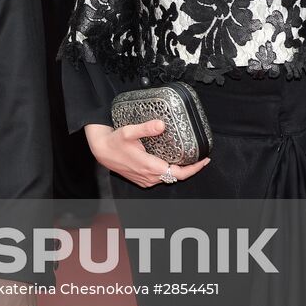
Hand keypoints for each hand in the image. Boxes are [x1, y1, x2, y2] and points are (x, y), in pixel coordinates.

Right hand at [84, 120, 210, 187]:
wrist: (102, 151)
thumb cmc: (114, 142)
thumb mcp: (129, 131)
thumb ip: (146, 128)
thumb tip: (161, 124)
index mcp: (150, 167)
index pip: (179, 173)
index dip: (194, 169)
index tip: (204, 160)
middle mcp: (150, 176)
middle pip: (176, 176)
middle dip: (189, 169)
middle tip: (199, 158)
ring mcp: (146, 180)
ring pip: (168, 178)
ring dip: (178, 170)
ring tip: (187, 159)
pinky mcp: (142, 180)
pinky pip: (160, 178)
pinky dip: (168, 172)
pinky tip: (170, 162)